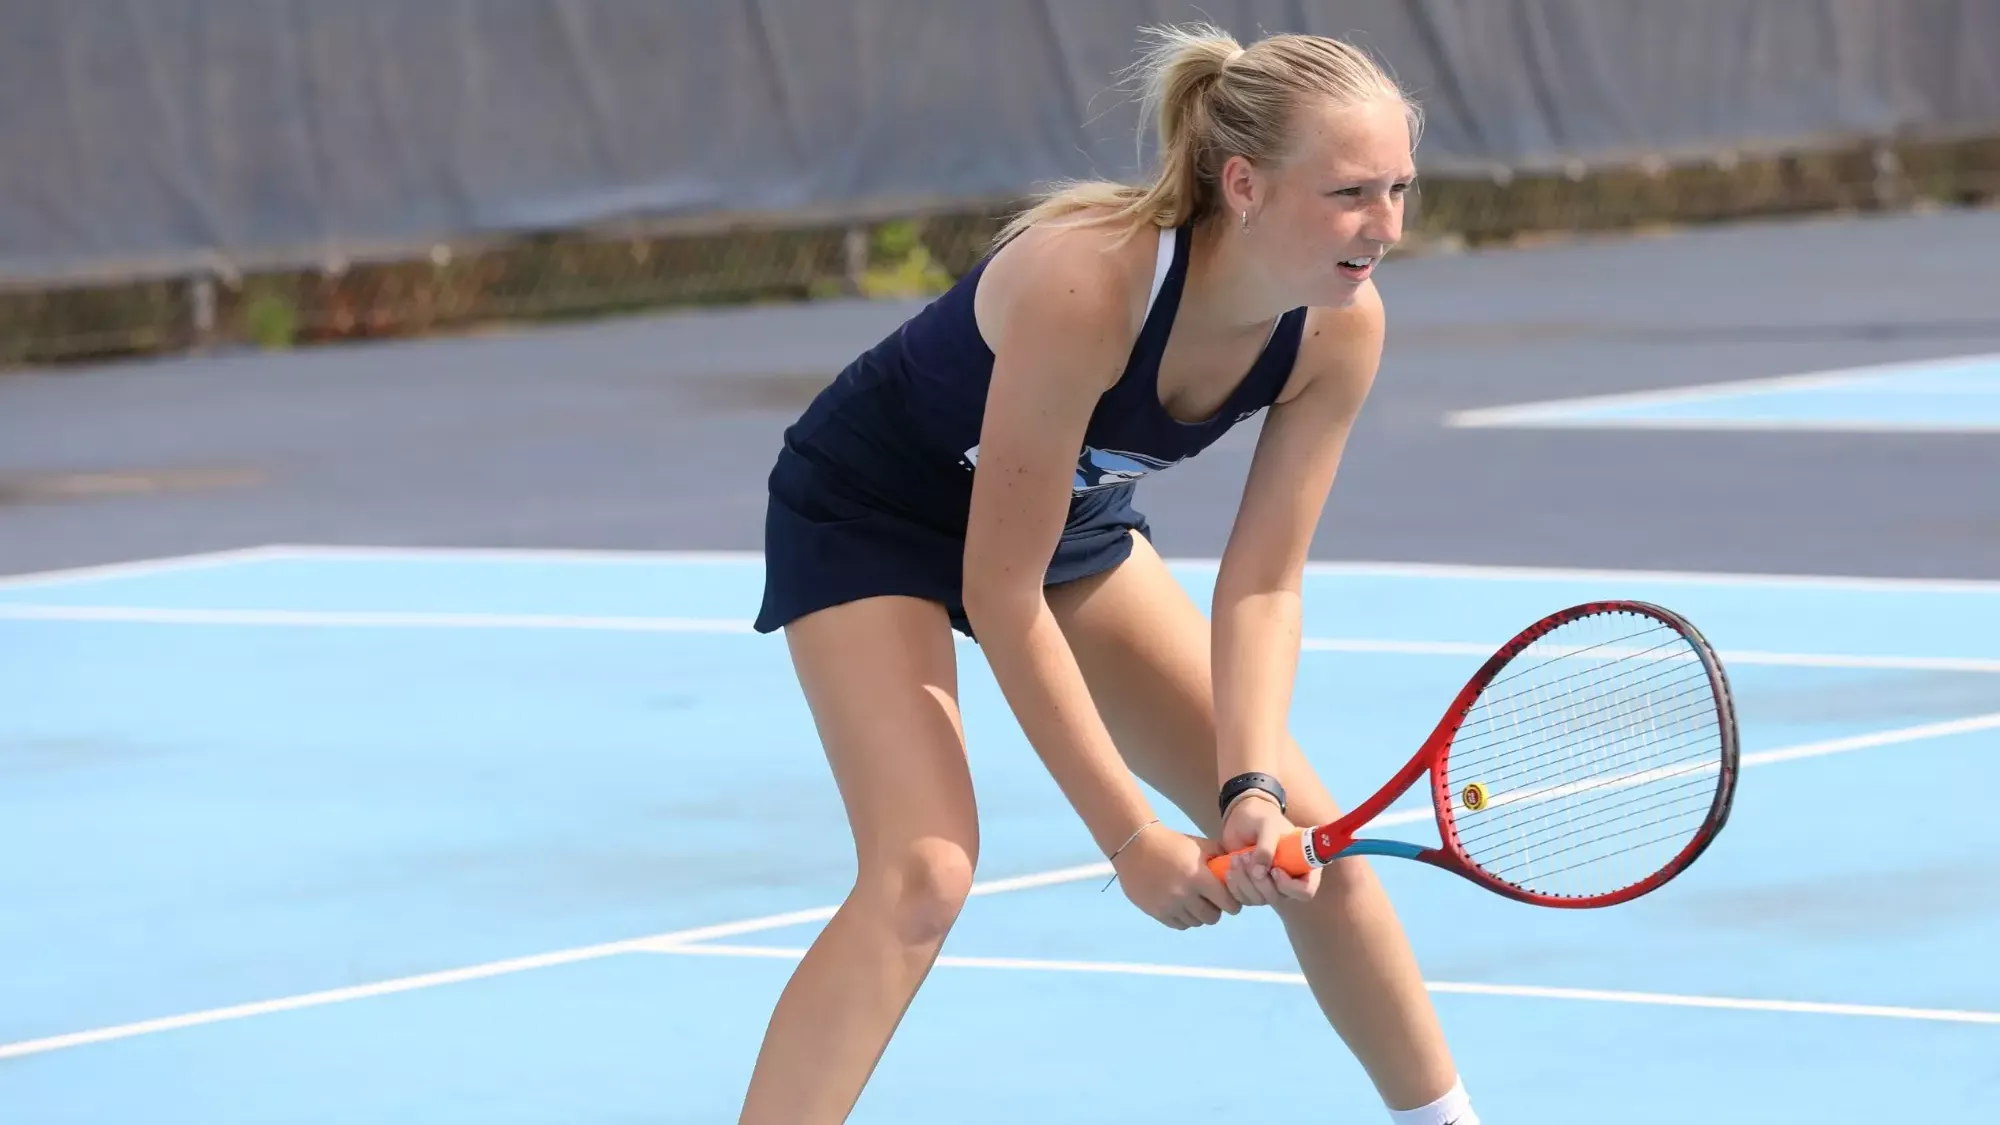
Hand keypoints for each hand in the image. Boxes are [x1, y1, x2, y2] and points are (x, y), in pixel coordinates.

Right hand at [1110, 822, 1240, 929]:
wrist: (1135, 845)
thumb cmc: (1172, 843)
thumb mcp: (1199, 845)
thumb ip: (1221, 856)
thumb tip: (1242, 866)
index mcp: (1199, 877)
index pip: (1228, 904)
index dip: (1232, 903)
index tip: (1230, 901)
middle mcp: (1184, 894)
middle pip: (1212, 917)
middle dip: (1216, 910)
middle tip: (1212, 901)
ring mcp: (1169, 905)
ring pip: (1195, 922)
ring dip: (1198, 914)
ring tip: (1194, 901)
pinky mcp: (1156, 911)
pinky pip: (1179, 924)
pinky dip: (1183, 918)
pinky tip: (1181, 905)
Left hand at [1218, 793, 1319, 906]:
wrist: (1242, 818)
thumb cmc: (1261, 818)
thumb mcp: (1267, 826)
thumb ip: (1266, 847)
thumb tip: (1260, 874)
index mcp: (1303, 865)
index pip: (1305, 890)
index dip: (1290, 887)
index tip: (1274, 870)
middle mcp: (1289, 880)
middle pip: (1279, 898)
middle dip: (1259, 882)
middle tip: (1245, 858)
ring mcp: (1270, 887)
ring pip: (1259, 900)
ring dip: (1244, 882)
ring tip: (1236, 858)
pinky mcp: (1252, 888)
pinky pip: (1244, 899)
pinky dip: (1235, 886)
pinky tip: (1230, 869)